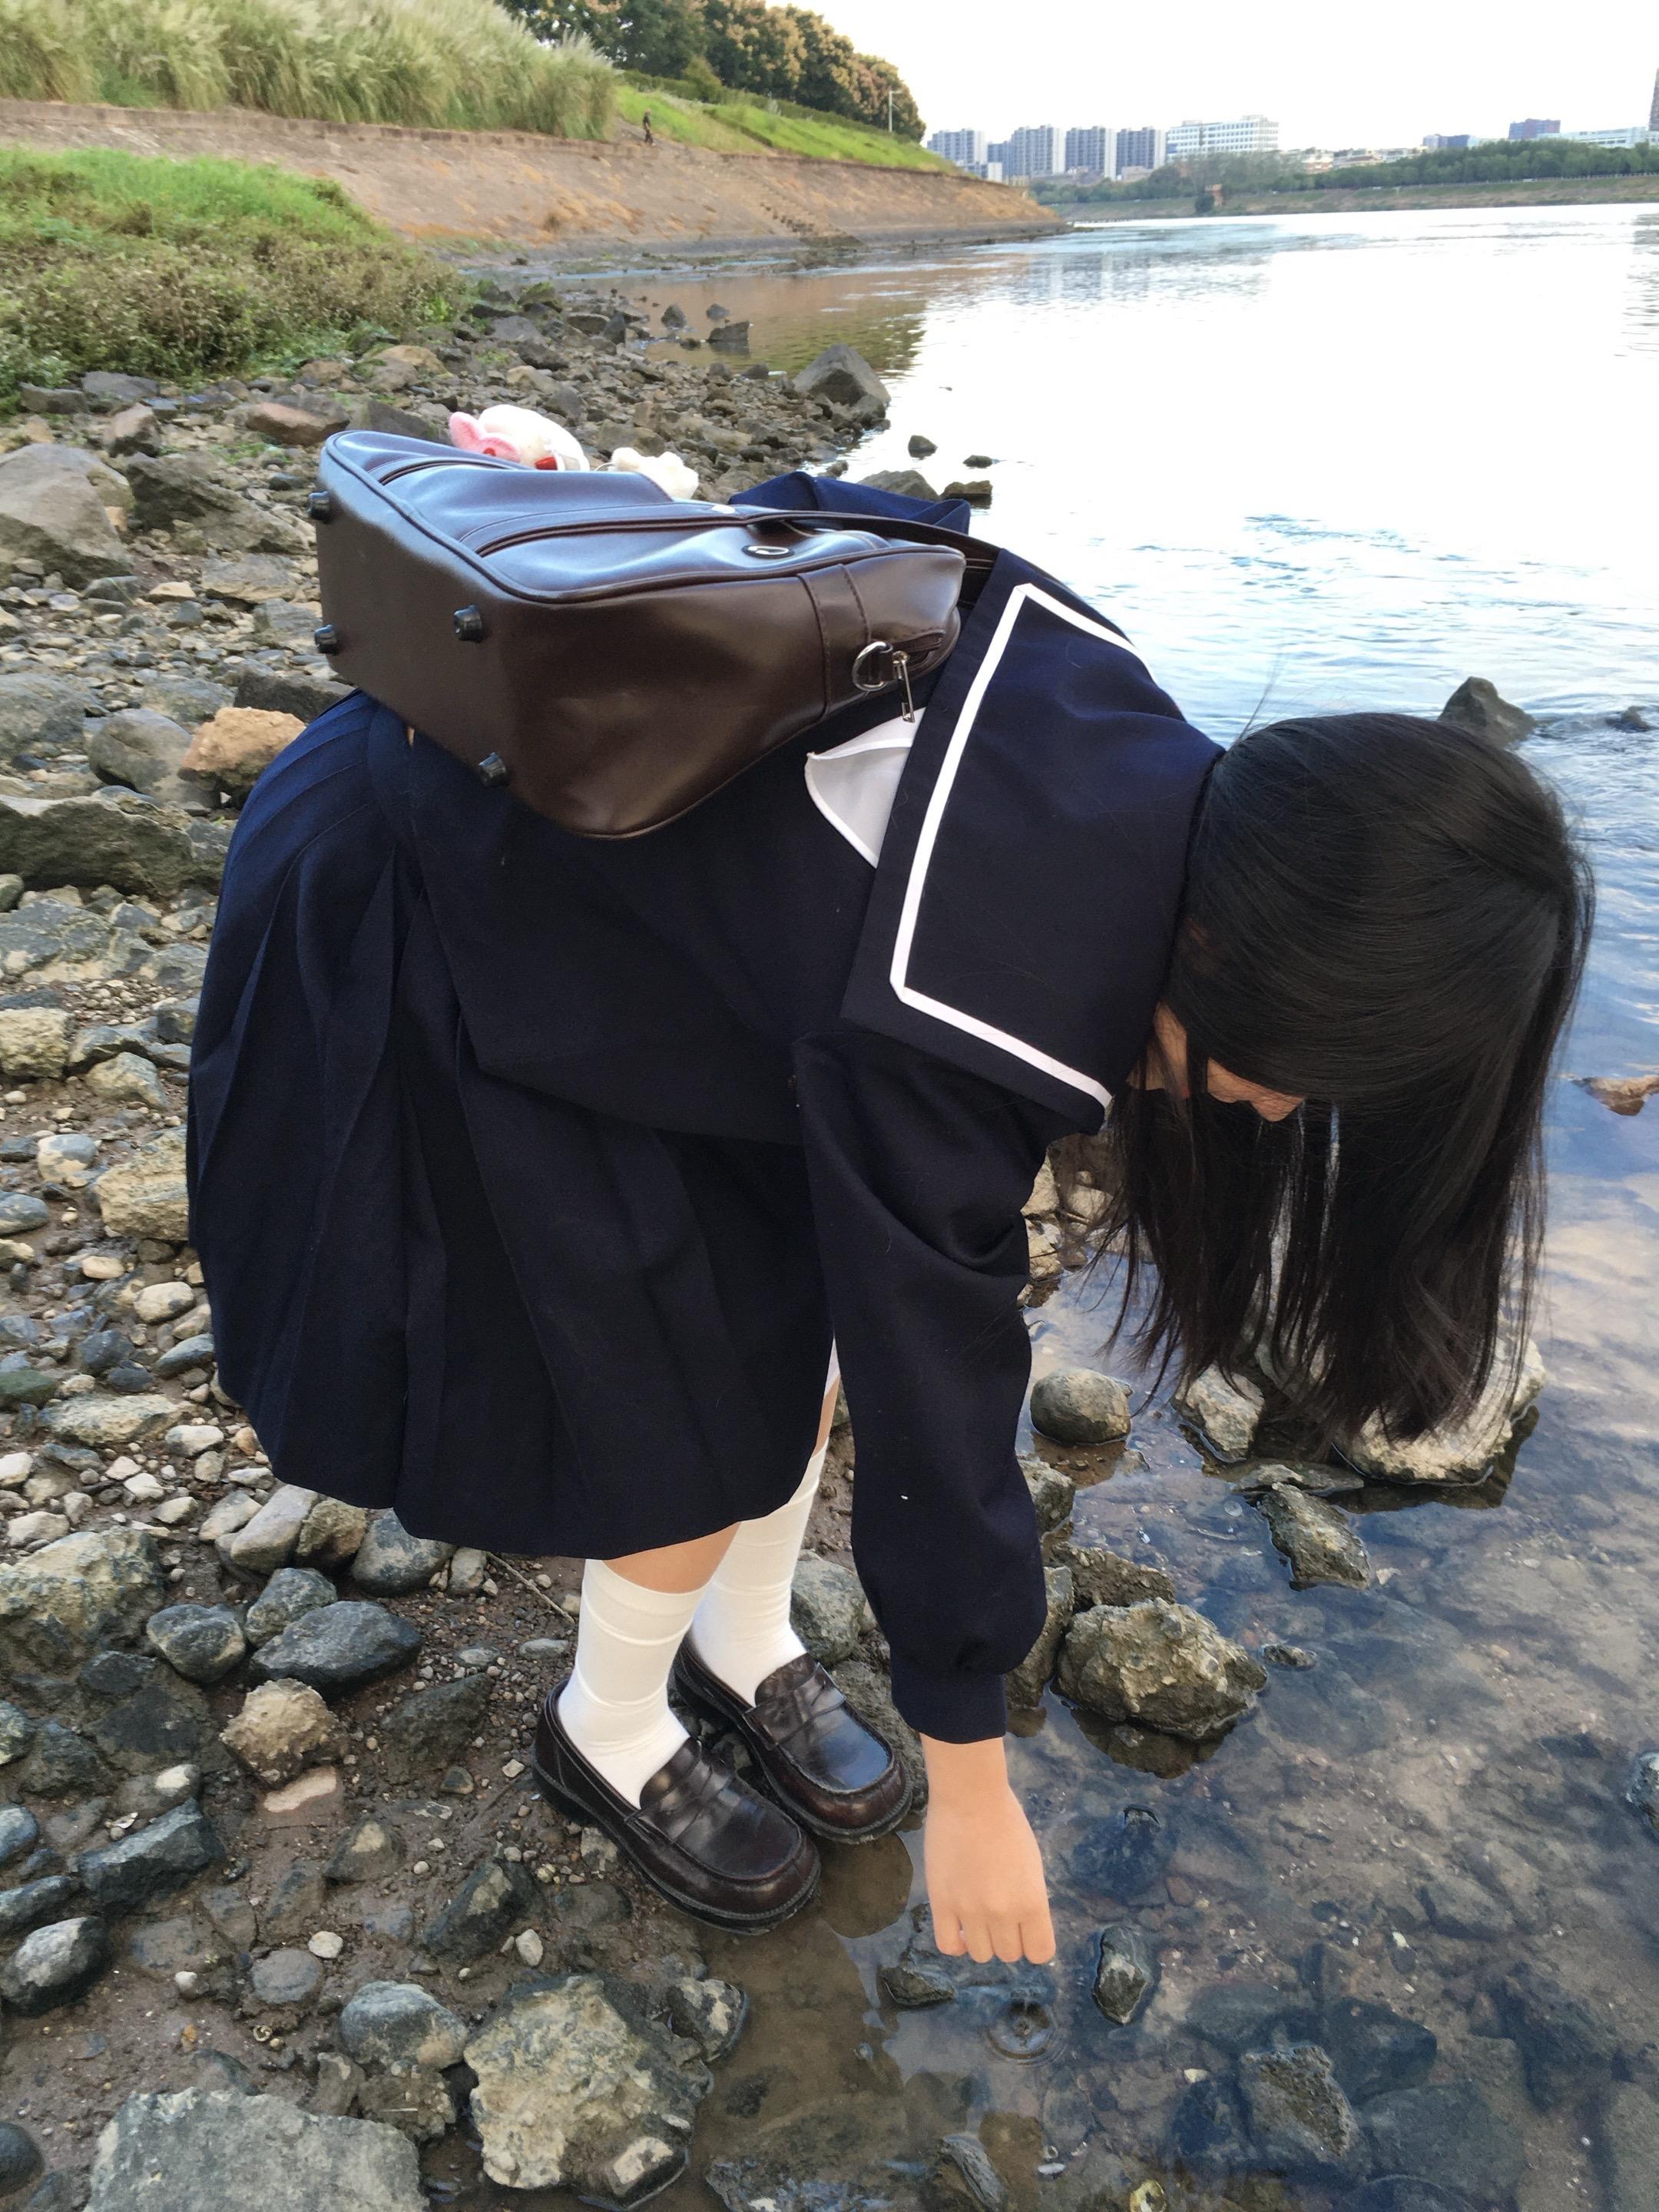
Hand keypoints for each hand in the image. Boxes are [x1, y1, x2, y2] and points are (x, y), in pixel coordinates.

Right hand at [920, 1735, 1054, 1963]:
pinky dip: (956, 1943)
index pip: (1041, 1953)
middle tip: (999, 1915)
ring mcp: (970, 1911)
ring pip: (980, 1954)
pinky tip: (959, 1926)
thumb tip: (1022, 1927)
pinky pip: (949, 1945)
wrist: (971, 1798)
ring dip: (981, 1940)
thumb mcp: (1032, 1865)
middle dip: (1006, 1938)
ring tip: (976, 1917)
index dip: (1033, 1944)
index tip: (1026, 1931)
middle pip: (1009, 1954)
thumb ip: (1029, 1900)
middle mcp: (1003, 1913)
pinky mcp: (941, 1904)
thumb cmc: (1008, 1823)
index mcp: (1032, 1903)